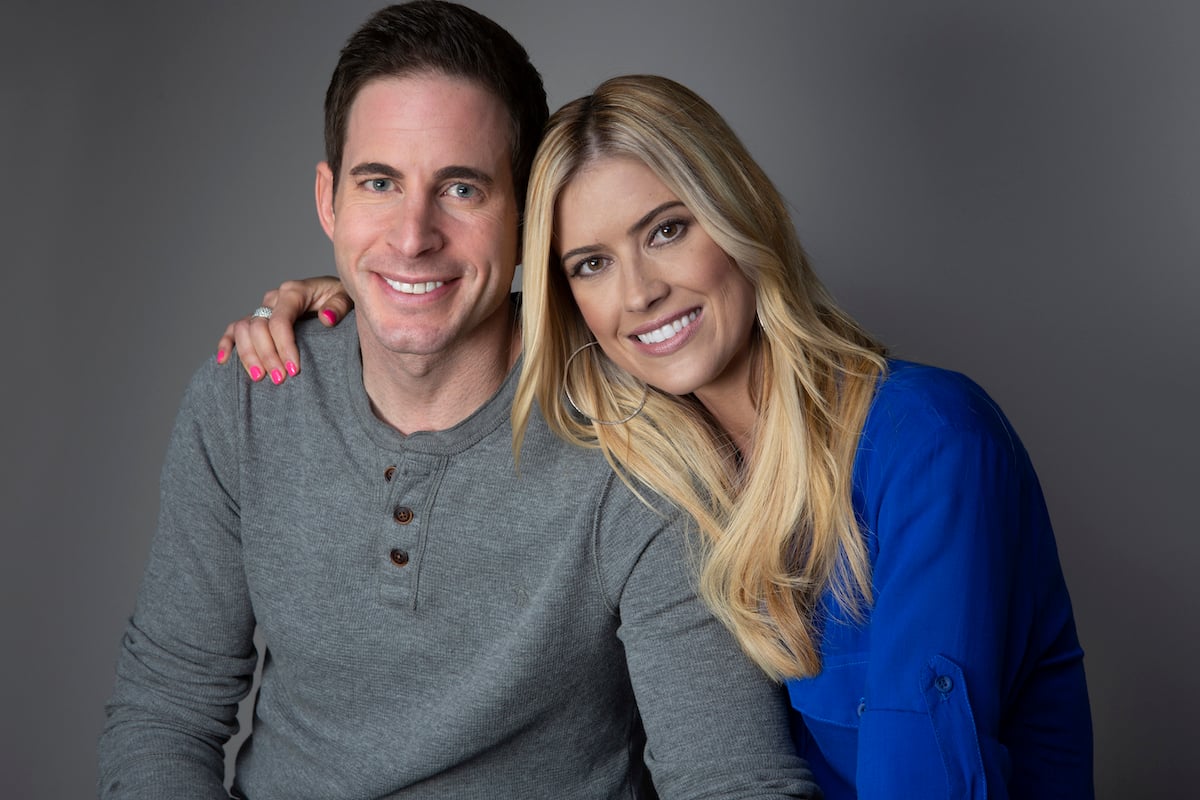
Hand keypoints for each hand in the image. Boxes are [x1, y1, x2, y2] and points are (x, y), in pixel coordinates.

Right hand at [216, 276, 351, 383]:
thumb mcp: (347, 299)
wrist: (335, 296)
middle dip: (267, 355)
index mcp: (294, 292)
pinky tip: (223, 362)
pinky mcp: (258, 319)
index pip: (279, 321)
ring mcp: (263, 309)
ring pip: (242, 330)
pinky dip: (226, 344)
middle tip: (280, 380)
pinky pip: (235, 330)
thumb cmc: (341, 299)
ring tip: (259, 377)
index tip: (294, 370)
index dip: (283, 346)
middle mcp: (274, 299)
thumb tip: (327, 318)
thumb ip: (339, 307)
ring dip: (248, 355)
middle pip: (258, 327)